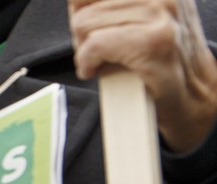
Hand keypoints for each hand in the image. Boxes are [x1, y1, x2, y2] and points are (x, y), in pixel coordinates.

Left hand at [70, 0, 216, 151]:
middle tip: (101, 49)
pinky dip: (86, 63)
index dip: (83, 9)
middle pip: (83, 6)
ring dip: (84, 50)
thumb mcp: (138, 18)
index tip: (93, 27)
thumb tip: (74, 2)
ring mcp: (159, 14)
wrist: (190, 93)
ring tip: (106, 60)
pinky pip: (93, 45)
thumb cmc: (158, 59)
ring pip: (83, 24)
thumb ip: (108, 5)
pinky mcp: (151, 42)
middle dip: (82, 32)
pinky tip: (96, 70)